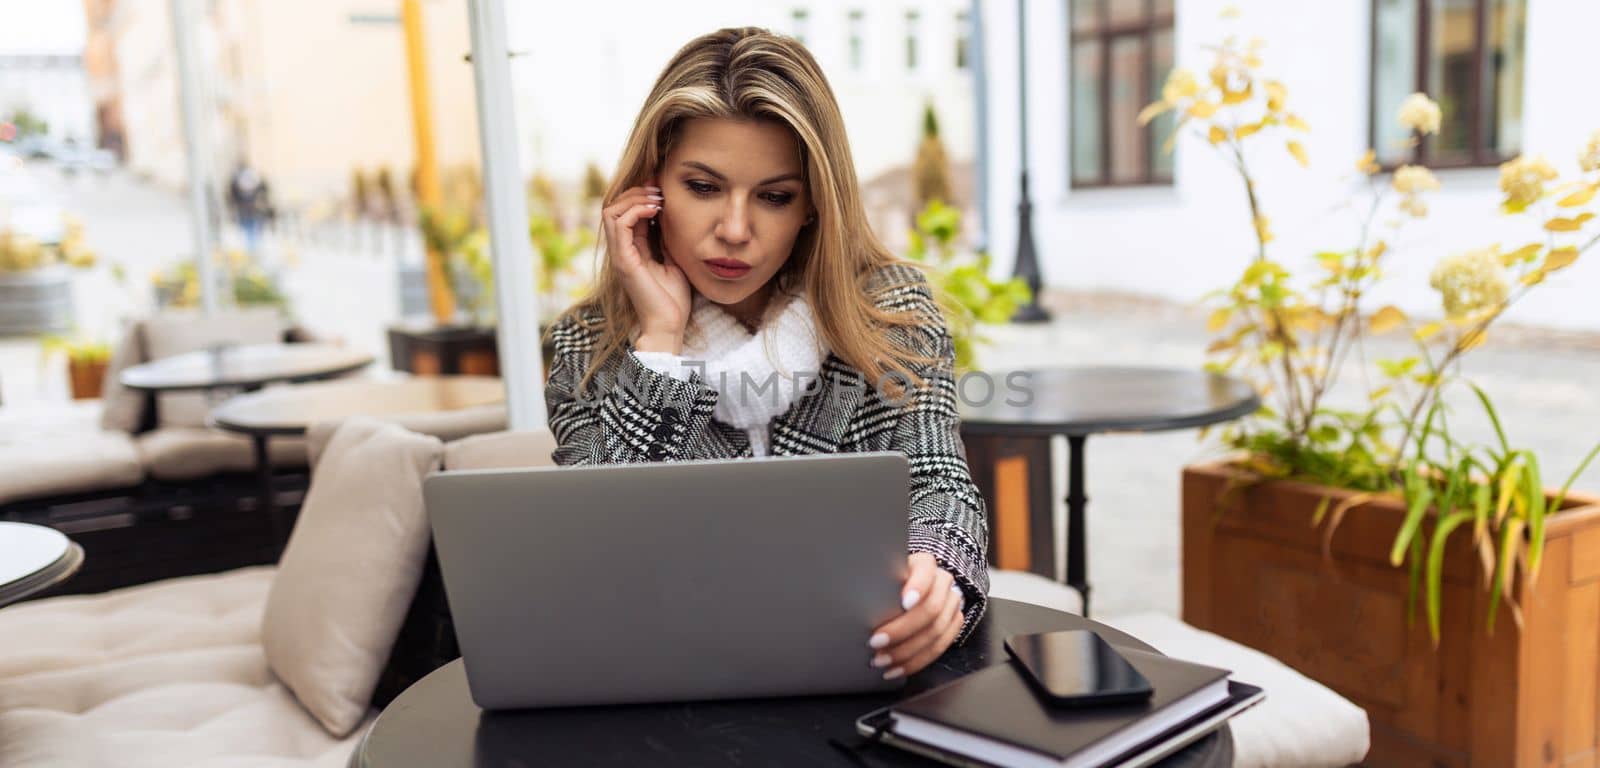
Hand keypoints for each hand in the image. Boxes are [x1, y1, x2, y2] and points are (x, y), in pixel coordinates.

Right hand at [602, 180, 690, 352]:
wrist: (669, 325)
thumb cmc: (672, 300)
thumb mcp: (672, 261)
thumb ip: (664, 240)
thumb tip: (668, 218)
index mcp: (631, 250)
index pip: (625, 213)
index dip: (640, 196)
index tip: (661, 188)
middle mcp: (621, 250)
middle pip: (613, 207)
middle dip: (635, 192)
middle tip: (658, 189)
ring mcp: (620, 255)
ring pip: (611, 211)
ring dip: (634, 198)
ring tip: (657, 199)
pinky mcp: (624, 261)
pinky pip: (619, 224)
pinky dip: (636, 210)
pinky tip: (655, 210)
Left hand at [868, 552, 965, 679]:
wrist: (912, 587)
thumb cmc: (888, 582)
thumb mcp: (881, 575)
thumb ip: (874, 583)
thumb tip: (846, 597)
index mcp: (925, 564)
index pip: (925, 571)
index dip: (917, 587)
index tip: (904, 603)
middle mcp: (943, 581)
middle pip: (931, 608)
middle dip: (902, 630)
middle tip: (875, 642)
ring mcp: (952, 603)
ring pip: (936, 632)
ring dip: (906, 652)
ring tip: (881, 661)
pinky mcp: (954, 623)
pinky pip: (940, 647)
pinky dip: (916, 662)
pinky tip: (896, 669)